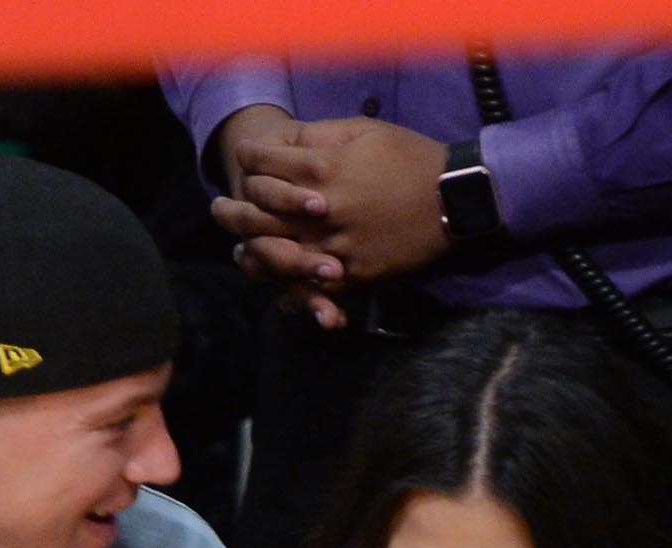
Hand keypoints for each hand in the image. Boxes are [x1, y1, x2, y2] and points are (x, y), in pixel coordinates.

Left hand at [214, 119, 450, 325]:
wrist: (454, 199)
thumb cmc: (410, 158)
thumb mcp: (364, 132)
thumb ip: (320, 137)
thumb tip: (286, 141)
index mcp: (323, 170)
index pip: (265, 165)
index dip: (250, 160)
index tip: (244, 159)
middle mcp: (322, 211)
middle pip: (259, 215)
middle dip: (233, 211)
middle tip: (217, 208)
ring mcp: (335, 247)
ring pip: (276, 256)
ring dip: (251, 253)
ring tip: (236, 249)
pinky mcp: (352, 274)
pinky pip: (311, 289)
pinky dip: (288, 291)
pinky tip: (273, 287)